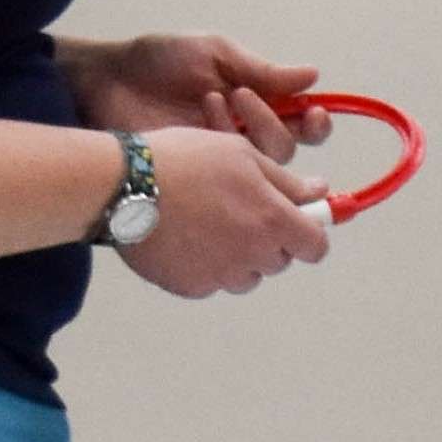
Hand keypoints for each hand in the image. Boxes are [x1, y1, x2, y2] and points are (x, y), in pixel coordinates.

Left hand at [73, 32, 321, 154]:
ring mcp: (220, 158)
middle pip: (286, 148)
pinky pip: (227, 179)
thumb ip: (260, 69)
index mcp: (254, 104)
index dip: (313, 122)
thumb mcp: (213, 53)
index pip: (299, 123)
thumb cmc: (157, 62)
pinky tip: (197, 123)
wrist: (106, 80)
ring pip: (260, 166)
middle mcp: (243, 135)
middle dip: (273, 123)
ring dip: (243, 131)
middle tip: (241, 96)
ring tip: (210, 99)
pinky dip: (221, 150)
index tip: (312, 111)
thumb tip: (313, 75)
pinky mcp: (198, 175)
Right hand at [116, 122, 335, 298]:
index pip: (315, 246)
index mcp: (271, 220)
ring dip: (238, 256)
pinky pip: (212, 281)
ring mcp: (221, 276)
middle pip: (279, 260)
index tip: (297, 219)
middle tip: (237, 210)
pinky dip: (205, 265)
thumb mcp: (240, 154)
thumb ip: (285, 181)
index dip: (310, 232)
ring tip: (207, 223)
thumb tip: (320, 192)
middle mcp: (252, 255)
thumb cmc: (184, 159)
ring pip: (246, 275)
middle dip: (269, 240)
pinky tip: (183, 237)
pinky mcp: (192, 288)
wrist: (122, 185)